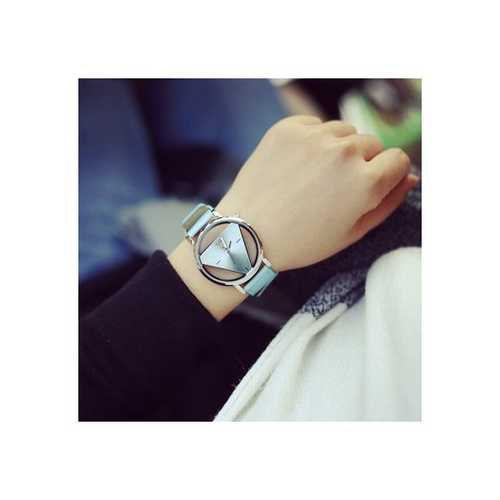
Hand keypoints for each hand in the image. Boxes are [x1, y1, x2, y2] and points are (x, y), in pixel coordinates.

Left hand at [169, 115, 416, 319]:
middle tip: (333, 188)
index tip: (370, 185)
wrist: (246, 234)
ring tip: (314, 177)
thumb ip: (387, 202)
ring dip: (337, 149)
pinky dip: (312, 141)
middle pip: (371, 144)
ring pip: (344, 132)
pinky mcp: (287, 128)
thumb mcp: (352, 233)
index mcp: (365, 182)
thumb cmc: (301, 241)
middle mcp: (343, 153)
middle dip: (361, 163)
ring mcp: (313, 137)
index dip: (385, 175)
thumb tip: (409, 177)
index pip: (398, 160)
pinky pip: (315, 125)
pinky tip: (297, 165)